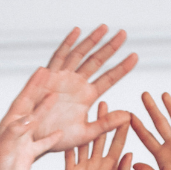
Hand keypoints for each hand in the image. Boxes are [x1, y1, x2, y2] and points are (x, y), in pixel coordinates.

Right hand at [0, 25, 138, 169]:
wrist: (35, 141)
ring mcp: (64, 78)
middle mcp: (77, 84)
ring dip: (92, 41)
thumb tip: (128, 116)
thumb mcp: (86, 134)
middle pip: (97, 61)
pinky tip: (77, 31)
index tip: (135, 56)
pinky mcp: (50, 77)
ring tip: (105, 29)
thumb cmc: (58, 139)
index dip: (122, 68)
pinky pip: (59, 57)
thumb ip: (106, 124)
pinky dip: (68, 44)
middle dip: (110, 47)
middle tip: (123, 34)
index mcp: (87, 97)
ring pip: (81, 55)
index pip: (109, 79)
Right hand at [65, 103, 131, 169]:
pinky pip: (68, 154)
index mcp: (111, 167)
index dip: (121, 130)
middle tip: (104, 102)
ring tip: (86, 110)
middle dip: (102, 121)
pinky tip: (66, 127)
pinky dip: (67, 142)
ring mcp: (83, 165)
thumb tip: (130, 153)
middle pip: (100, 137)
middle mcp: (97, 162)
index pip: (117, 144)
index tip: (127, 115)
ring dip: (85, 126)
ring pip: (84, 141)